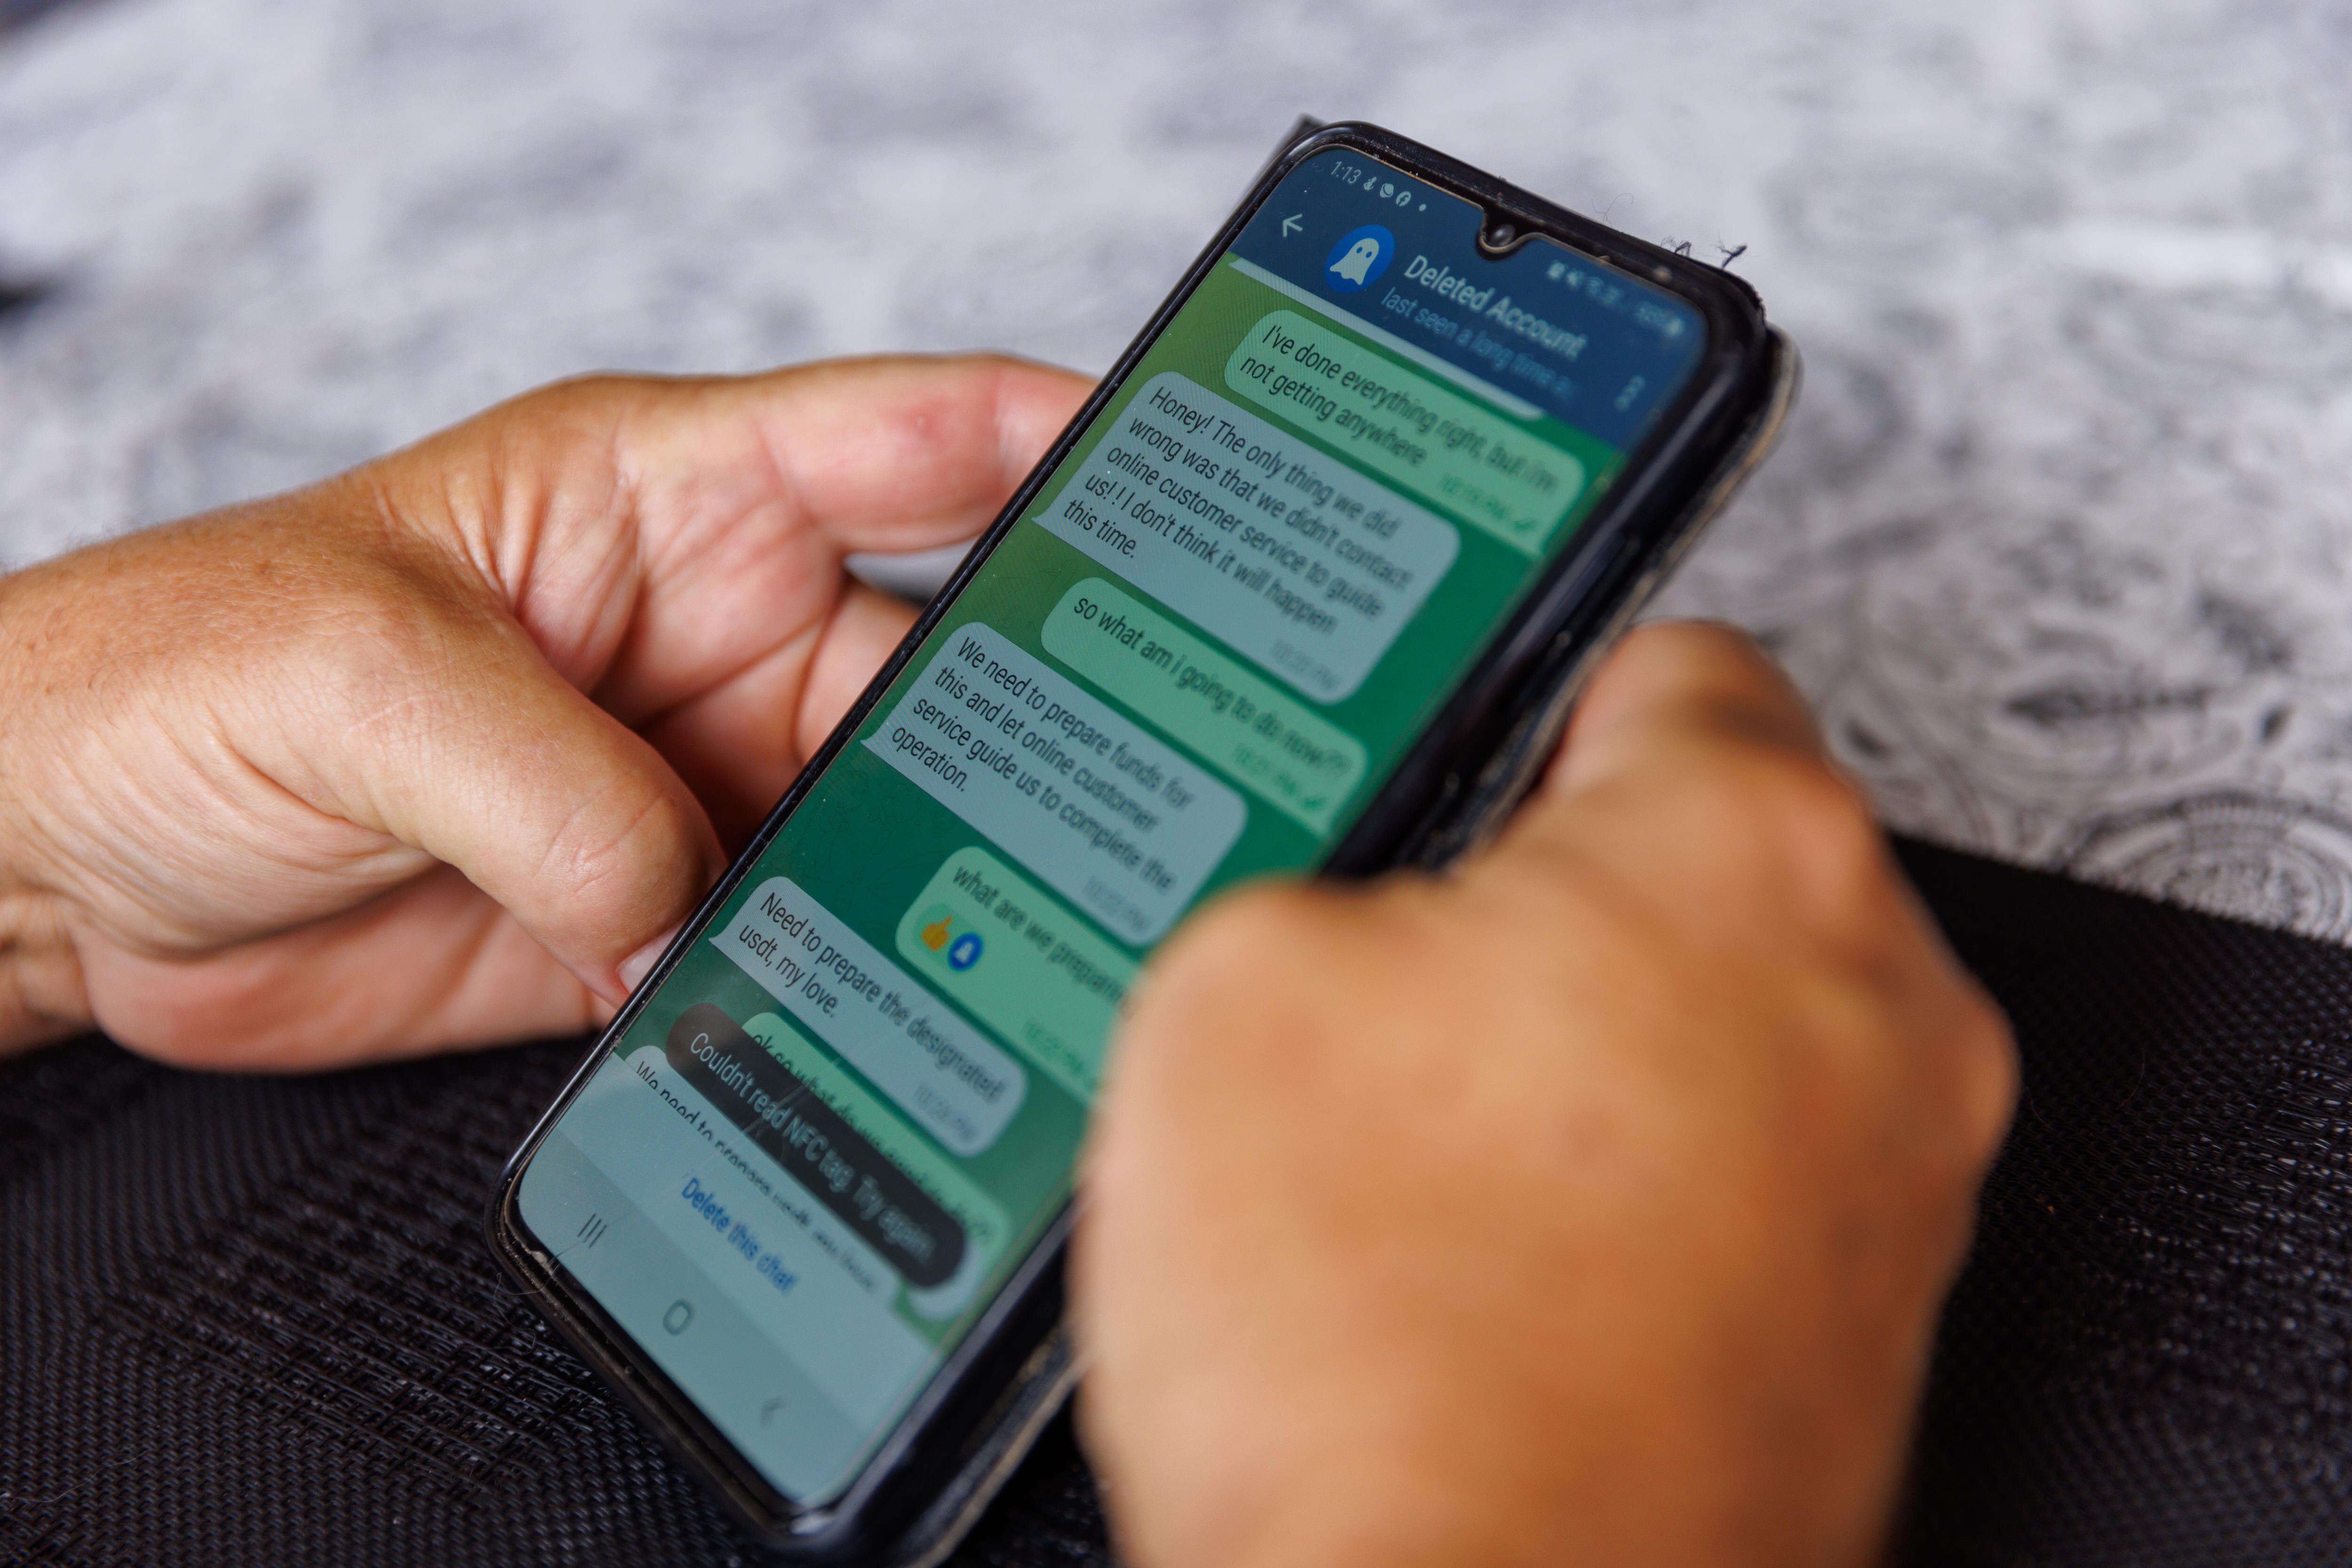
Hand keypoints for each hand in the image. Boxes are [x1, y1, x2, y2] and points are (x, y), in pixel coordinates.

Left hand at [0, 358, 1090, 1064]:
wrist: (59, 871)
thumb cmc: (173, 678)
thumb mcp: (365, 675)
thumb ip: (560, 787)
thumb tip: (694, 910)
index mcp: (668, 498)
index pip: (914, 438)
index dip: (1065, 446)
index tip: (1194, 484)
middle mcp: (712, 634)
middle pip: (945, 667)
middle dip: (1046, 720)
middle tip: (1146, 785)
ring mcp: (695, 784)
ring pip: (894, 827)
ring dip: (945, 883)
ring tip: (1018, 935)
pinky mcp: (658, 919)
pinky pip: (803, 951)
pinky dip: (850, 991)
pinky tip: (881, 1019)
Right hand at [1074, 624, 2015, 1567]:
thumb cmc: (1384, 1355)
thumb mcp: (1232, 979)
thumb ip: (1332, 863)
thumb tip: (1372, 900)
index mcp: (1747, 849)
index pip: (1661, 658)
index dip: (1514, 701)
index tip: (1453, 760)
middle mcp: (1877, 1008)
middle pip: (1697, 866)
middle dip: (1540, 904)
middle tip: (1387, 985)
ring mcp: (1889, 1191)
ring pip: (1710, 1037)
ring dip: (1572, 1067)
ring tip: (1410, 1154)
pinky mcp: (1856, 1340)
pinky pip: (1726, 1195)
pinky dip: (1614, 1206)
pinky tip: (1475, 1266)